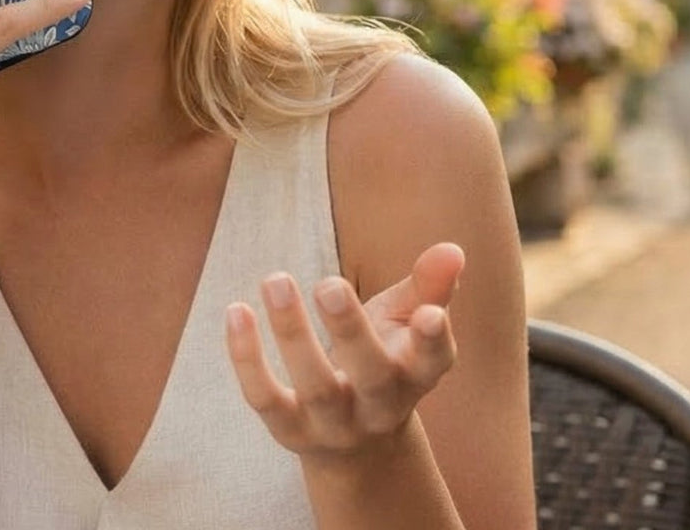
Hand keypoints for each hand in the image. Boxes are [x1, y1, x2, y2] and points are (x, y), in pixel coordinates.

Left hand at [225, 242, 464, 463]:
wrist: (356, 441)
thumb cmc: (384, 357)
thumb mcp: (406, 321)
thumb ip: (429, 286)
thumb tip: (453, 249)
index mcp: (415, 374)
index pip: (433, 361)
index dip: (433, 340)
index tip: (431, 313)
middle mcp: (379, 406)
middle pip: (371, 376)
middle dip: (350, 331)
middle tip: (328, 284)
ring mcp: (333, 424)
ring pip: (315, 387)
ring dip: (293, 334)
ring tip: (276, 280)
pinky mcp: (290, 430)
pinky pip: (265, 398)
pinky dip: (247, 359)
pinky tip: (236, 311)